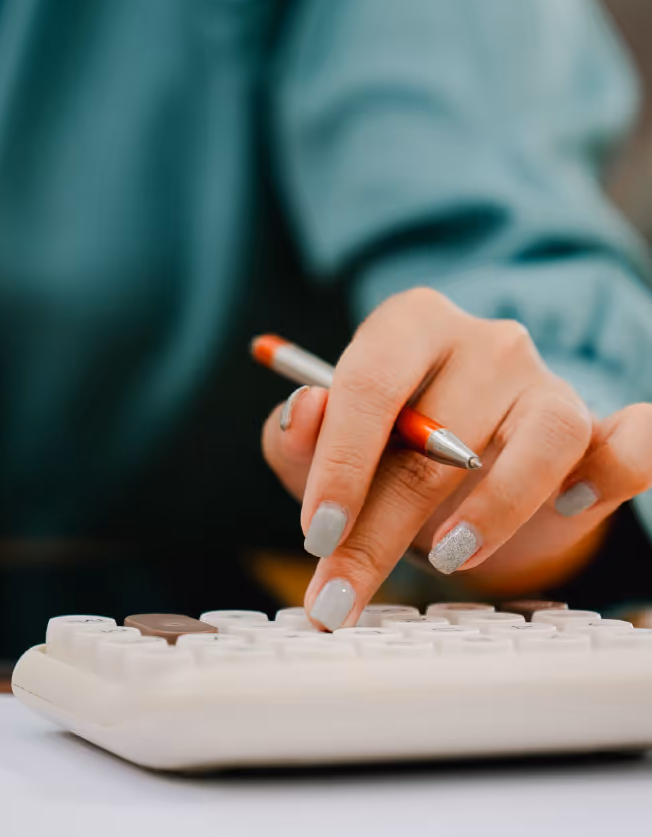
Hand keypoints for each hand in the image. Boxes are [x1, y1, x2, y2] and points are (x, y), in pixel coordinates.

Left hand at [261, 287, 651, 628]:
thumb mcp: (315, 447)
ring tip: (443, 557)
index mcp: (407, 323)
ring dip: (493, 508)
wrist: (451, 474)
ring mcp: (547, 380)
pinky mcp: (598, 425)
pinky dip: (610, 472)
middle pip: (440, 434)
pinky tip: (568, 506)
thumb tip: (306, 408)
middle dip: (383, 527)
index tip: (317, 535)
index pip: (369, 384)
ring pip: (543, 436)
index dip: (340, 465)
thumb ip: (294, 433)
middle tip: (344, 590)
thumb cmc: (377, 452)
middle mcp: (484, 341)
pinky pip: (628, 442)